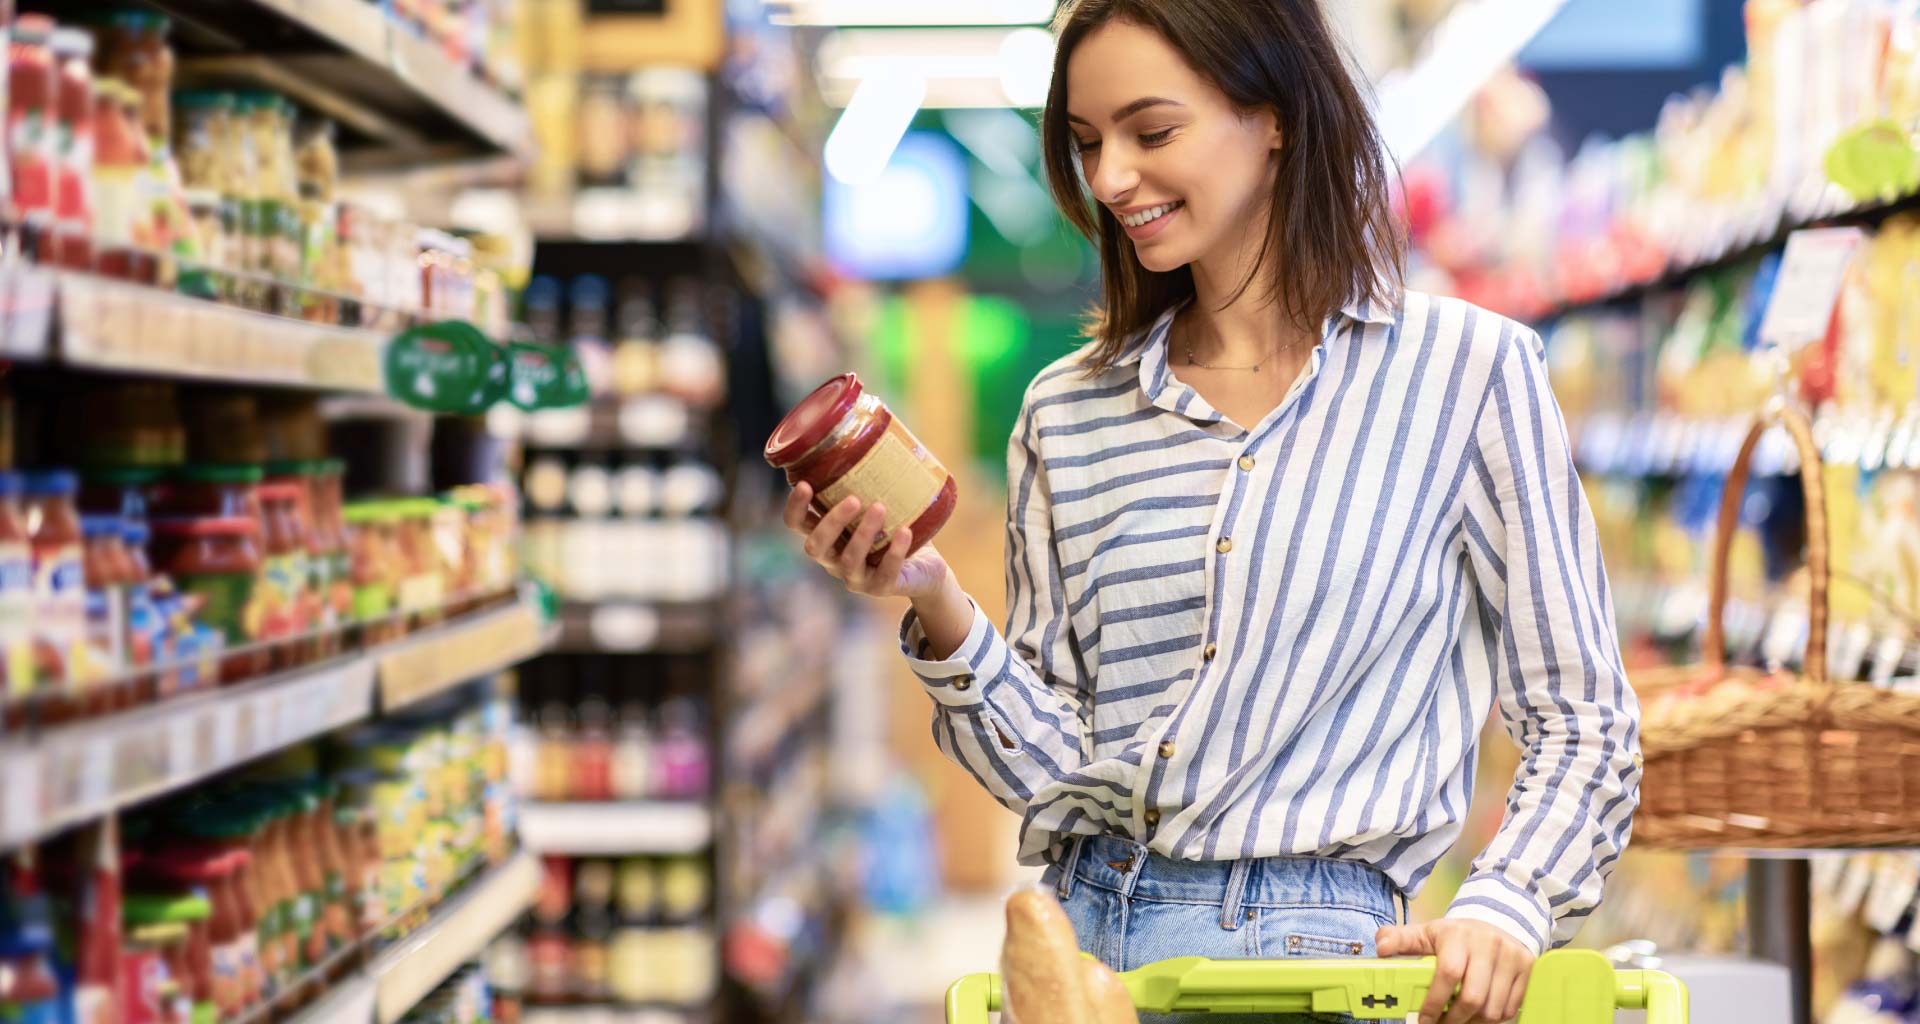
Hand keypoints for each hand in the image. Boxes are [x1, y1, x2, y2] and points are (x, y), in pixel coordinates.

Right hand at [784, 481, 951, 600]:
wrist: (925, 567)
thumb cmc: (895, 527)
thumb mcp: (880, 500)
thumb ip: (872, 474)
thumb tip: (880, 422)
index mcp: (826, 535)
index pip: (796, 525)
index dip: (795, 507)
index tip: (805, 484)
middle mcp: (833, 558)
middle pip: (815, 546)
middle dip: (831, 523)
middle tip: (854, 499)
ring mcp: (855, 577)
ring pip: (848, 560)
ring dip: (863, 534)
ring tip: (881, 508)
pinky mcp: (881, 588)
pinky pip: (884, 574)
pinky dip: (894, 553)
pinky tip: (904, 532)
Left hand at [1375, 919, 1534, 1023]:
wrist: (1496, 921)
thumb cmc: (1456, 935)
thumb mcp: (1426, 932)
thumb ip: (1400, 939)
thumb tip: (1381, 947)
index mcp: (1458, 935)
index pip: (1448, 974)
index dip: (1435, 1003)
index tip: (1424, 1021)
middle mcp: (1488, 944)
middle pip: (1472, 997)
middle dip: (1454, 1020)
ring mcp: (1511, 956)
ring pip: (1493, 1008)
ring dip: (1473, 1022)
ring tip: (1459, 1021)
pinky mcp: (1528, 968)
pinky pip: (1511, 1008)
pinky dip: (1494, 1019)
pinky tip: (1479, 1014)